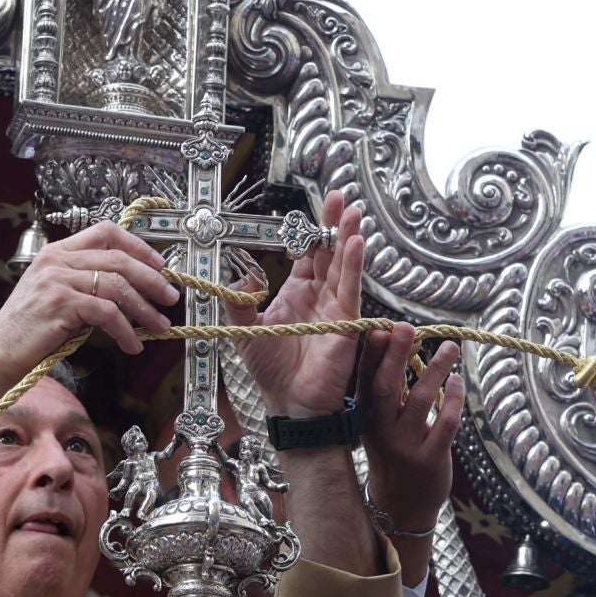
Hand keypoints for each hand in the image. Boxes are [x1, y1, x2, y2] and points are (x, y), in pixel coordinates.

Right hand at [0, 220, 177, 374]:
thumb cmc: (27, 331)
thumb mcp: (55, 296)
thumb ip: (83, 284)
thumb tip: (129, 290)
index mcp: (56, 252)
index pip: (106, 231)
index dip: (138, 245)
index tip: (160, 264)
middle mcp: (57, 260)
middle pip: (119, 258)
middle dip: (152, 278)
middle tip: (170, 297)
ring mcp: (57, 280)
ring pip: (118, 286)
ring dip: (144, 309)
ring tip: (158, 327)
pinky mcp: (61, 304)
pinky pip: (107, 312)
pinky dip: (125, 331)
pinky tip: (131, 345)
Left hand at [229, 191, 363, 417]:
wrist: (288, 401)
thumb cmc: (270, 370)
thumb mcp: (245, 329)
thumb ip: (238, 301)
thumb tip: (240, 277)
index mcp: (297, 292)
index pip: (308, 254)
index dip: (311, 231)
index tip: (315, 207)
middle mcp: (319, 295)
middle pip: (329, 252)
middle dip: (334, 224)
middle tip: (340, 196)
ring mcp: (335, 307)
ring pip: (343, 265)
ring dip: (347, 238)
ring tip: (352, 212)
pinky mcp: (345, 322)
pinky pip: (350, 289)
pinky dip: (353, 265)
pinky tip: (356, 243)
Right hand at [358, 324, 463, 533]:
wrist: (401, 505)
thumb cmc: (392, 453)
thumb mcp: (378, 424)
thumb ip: (384, 391)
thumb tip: (394, 342)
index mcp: (365, 418)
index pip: (364, 380)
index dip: (371, 354)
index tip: (381, 327)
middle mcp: (381, 430)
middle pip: (386, 386)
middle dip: (396, 355)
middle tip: (406, 327)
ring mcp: (405, 446)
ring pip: (420, 400)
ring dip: (435, 370)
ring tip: (449, 347)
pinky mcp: (430, 459)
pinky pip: (445, 423)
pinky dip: (453, 399)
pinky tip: (458, 382)